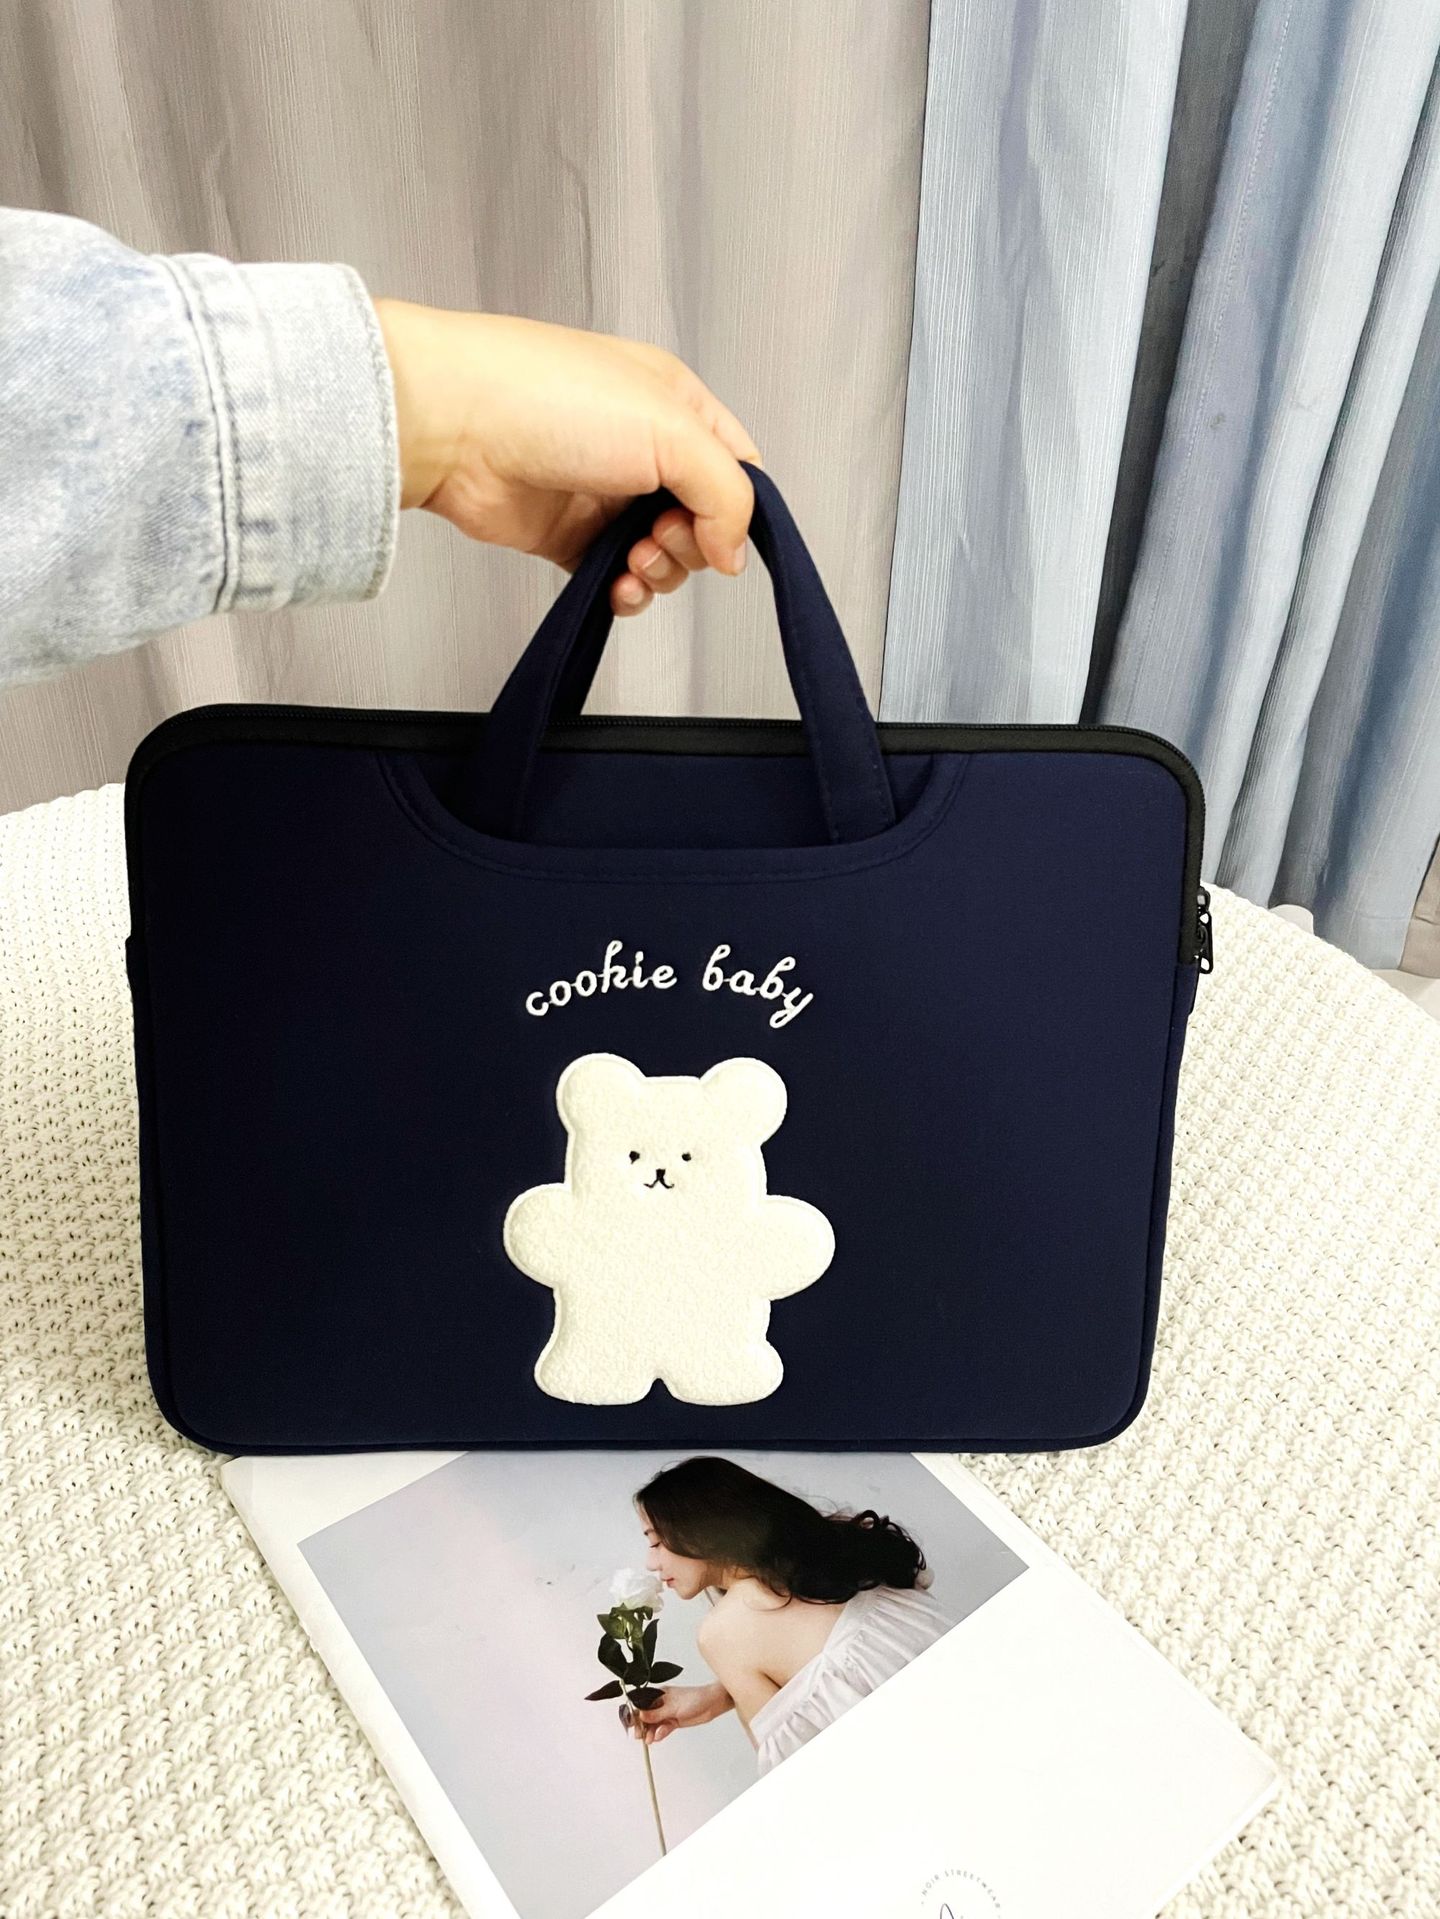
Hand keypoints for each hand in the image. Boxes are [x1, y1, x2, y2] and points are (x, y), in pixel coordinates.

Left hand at [371, 298, 762, 618]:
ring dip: (660, 573)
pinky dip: (626, 595)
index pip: (737, 466)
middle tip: (661, 535)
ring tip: (634, 560)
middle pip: (704, 521)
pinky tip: (616, 588)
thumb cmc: (545, 397)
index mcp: (675, 404)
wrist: (452, 425)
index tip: (722, 531)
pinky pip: (617, 580)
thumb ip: (726, 493)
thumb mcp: (672, 428)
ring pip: (664, 556)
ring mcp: (605, 494)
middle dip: (693, 544)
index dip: (739, 507)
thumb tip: (734, 552)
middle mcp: (643, 449)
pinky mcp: (570, 536)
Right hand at [626, 1681, 732, 1743]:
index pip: (642, 1705)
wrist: (711, 1704)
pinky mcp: (674, 1721)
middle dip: (642, 1726)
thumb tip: (641, 1716)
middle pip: (647, 1716)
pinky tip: (658, 1737)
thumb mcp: (673, 1706)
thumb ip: (656, 1713)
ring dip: (651, 1732)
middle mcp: (661, 1704)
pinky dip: (660, 1733)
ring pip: (655, 1724)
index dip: (636, 1714)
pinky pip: (663, 1729)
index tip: (630, 1724)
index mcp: (659, 1694)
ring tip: (649, 1740)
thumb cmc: (694, 1698)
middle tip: (639, 1736)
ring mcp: (668, 1713)